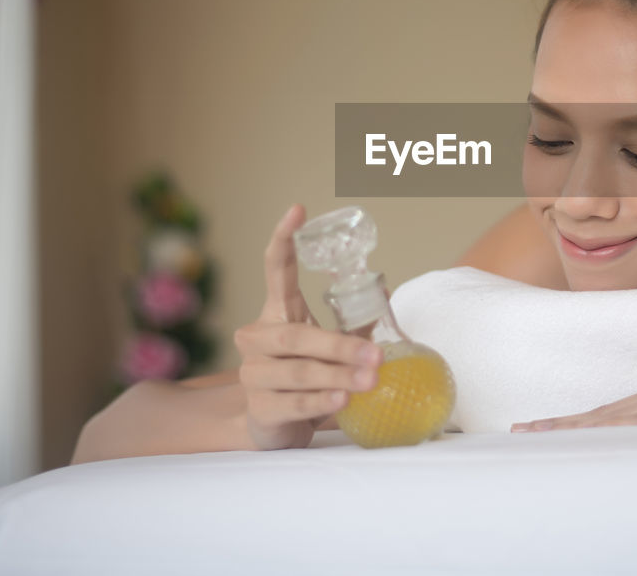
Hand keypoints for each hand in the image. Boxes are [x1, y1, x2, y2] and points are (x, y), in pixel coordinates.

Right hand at [233, 204, 382, 449]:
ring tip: (370, 380)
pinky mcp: (260, 409)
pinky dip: (319, 401)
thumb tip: (383, 290)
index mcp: (276, 314)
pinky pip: (292, 402)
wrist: (274, 426)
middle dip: (338, 346)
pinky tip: (342, 400)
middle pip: (294, 335)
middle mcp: (257, 339)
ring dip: (337, 375)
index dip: (283, 239)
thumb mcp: (331, 346)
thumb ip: (353, 323)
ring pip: (297, 371)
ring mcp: (254, 374)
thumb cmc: (308, 377)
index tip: (299, 210)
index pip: (276, 270)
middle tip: (376, 356)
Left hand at [509, 355, 636, 432]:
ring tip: (535, 434)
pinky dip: (611, 430)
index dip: (582, 422)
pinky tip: (587, 438)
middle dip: (563, 423)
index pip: (620, 412)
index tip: (547, 429)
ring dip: (573, 426)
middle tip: (520, 431)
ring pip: (615, 416)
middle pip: (607, 412)